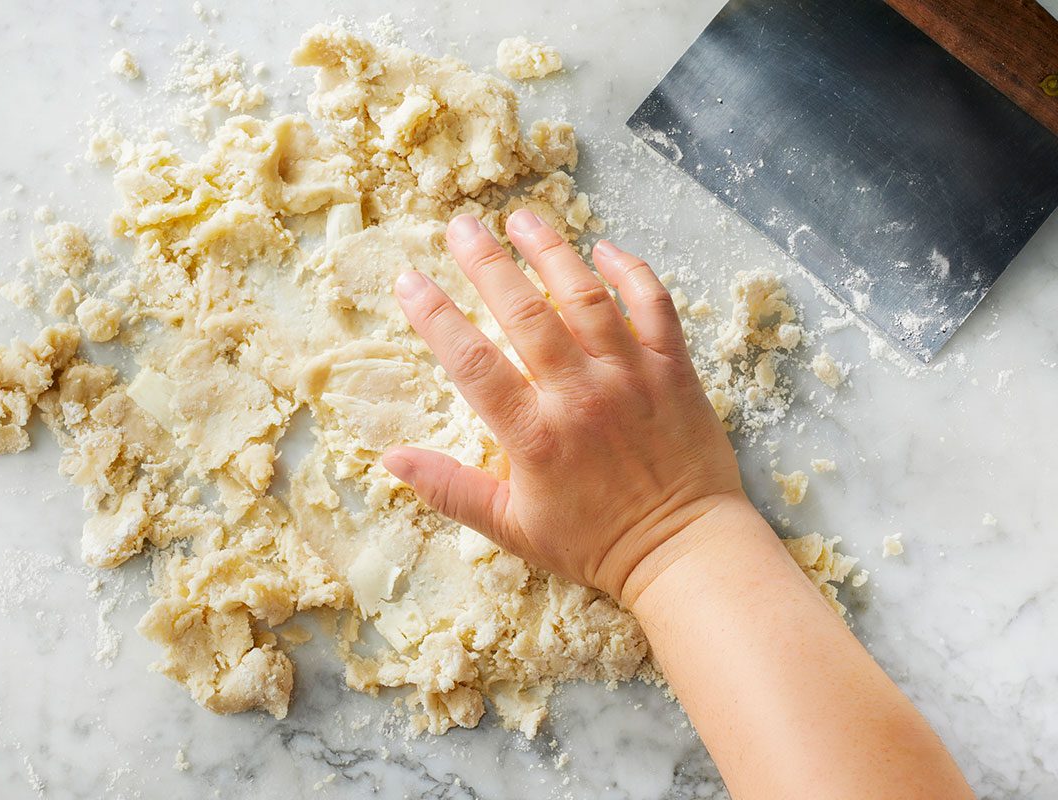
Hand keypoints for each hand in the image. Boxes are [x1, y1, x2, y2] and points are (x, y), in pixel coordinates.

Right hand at [383, 210, 747, 602]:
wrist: (684, 551)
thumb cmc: (596, 543)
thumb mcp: (512, 528)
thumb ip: (451, 490)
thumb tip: (390, 459)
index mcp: (535, 436)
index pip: (472, 363)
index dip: (435, 317)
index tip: (408, 280)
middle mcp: (580, 395)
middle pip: (524, 312)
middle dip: (486, 263)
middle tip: (460, 226)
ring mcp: (631, 376)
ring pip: (585, 296)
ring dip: (550, 252)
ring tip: (521, 218)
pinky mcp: (673, 369)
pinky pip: (654, 305)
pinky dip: (631, 272)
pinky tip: (605, 249)